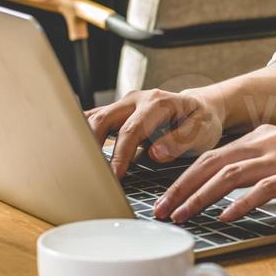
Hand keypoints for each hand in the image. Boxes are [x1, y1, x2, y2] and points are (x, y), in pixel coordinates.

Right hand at [84, 88, 226, 178]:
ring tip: (75, 163)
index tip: (114, 176)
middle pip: (104, 119)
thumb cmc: (201, 122)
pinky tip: (73, 149)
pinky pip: (95, 119)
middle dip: (92, 145)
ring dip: (83, 139)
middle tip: (87, 172)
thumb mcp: (202, 132)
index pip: (131, 130)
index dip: (120, 154)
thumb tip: (155, 153)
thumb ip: (180, 141)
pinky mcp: (119, 113)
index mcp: (158, 103)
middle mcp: (137, 99)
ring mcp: (125, 105)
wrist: (201, 108)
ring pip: (95, 118)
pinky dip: (83, 133)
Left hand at [152, 124, 275, 222]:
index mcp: (262, 136)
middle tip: (160, 210)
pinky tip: (226, 217)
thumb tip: (228, 190)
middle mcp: (268, 141)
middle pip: (212, 162)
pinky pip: (263, 188)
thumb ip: (261, 167)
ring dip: (200, 197)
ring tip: (182, 216)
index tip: (164, 197)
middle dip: (181, 187)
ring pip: (230, 174)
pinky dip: (241, 202)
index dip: (183, 176)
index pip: (212, 154)